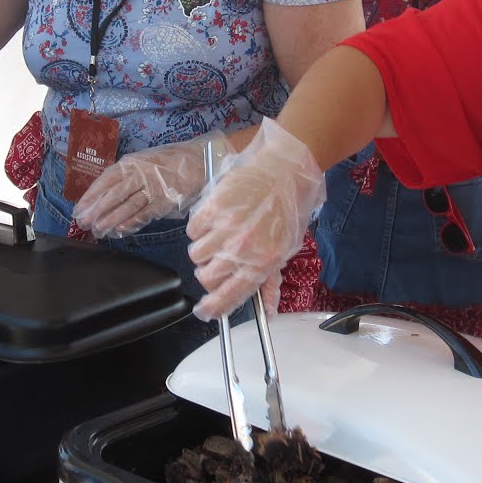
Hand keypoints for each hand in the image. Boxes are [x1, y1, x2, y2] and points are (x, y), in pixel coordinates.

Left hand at [73, 131, 229, 236]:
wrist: (199, 161)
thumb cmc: (168, 161)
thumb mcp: (143, 159)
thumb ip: (126, 173)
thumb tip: (104, 193)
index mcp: (132, 163)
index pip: (106, 180)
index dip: (91, 195)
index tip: (79, 208)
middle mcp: (140, 174)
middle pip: (114, 195)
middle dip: (96, 210)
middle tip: (83, 223)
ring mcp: (153, 188)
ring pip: (127, 206)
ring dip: (111, 220)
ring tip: (98, 230)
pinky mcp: (165, 201)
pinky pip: (145, 214)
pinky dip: (131, 223)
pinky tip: (120, 230)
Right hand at [186, 118, 324, 320]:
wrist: (287, 171)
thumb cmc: (289, 210)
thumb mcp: (286, 250)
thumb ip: (272, 282)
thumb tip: (270, 311)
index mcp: (262, 263)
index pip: (228, 297)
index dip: (212, 308)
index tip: (204, 311)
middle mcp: (242, 249)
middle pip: (206, 277)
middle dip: (209, 274)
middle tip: (219, 261)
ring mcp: (225, 227)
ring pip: (196, 255)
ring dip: (204, 251)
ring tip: (218, 237)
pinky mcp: (213, 207)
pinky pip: (192, 230)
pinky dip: (199, 229)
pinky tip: (213, 221)